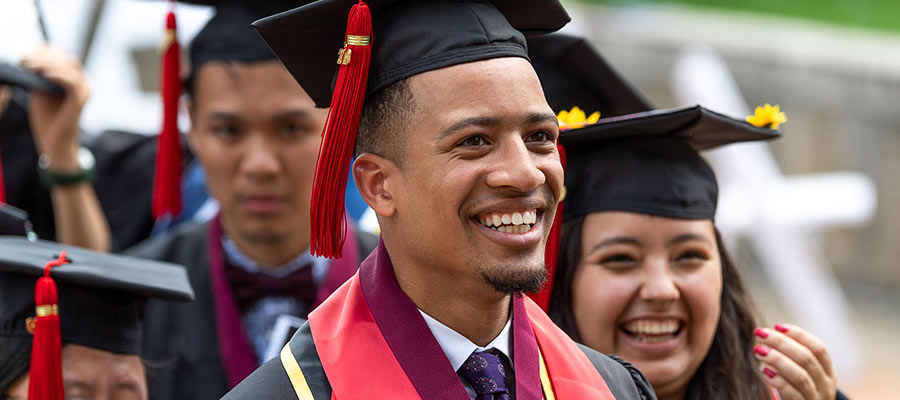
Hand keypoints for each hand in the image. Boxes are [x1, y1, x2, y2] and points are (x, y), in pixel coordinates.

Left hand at [20, 45, 89, 171]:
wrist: (54, 142)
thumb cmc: (47, 118)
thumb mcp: (40, 90)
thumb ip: (41, 74)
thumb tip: (33, 56)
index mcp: (74, 79)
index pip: (63, 56)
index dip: (44, 51)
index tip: (25, 55)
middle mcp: (83, 83)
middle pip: (67, 58)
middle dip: (43, 56)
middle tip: (23, 60)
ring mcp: (84, 91)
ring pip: (70, 67)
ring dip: (47, 63)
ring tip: (29, 67)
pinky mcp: (80, 100)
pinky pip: (71, 81)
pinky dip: (58, 75)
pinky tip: (43, 76)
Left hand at [753, 323, 837, 399]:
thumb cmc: (797, 392)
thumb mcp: (799, 374)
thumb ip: (788, 356)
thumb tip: (763, 335)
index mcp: (828, 372)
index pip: (819, 348)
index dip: (798, 335)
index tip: (777, 326)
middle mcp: (826, 385)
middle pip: (807, 358)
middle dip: (781, 343)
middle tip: (760, 334)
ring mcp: (817, 399)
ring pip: (800, 375)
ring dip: (777, 359)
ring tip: (758, 350)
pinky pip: (793, 393)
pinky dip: (777, 380)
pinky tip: (763, 371)